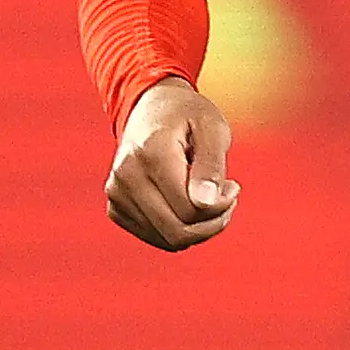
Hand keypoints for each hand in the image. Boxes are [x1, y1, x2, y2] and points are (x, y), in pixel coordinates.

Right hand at [105, 79, 239, 250]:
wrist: (150, 109)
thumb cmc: (188, 116)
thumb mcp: (213, 128)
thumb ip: (212, 165)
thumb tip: (205, 202)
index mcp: (151, 152)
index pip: (191, 208)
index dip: (221, 206)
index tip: (233, 186)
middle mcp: (126, 175)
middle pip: (177, 232)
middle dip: (212, 224)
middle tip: (227, 200)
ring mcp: (116, 194)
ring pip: (168, 240)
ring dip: (198, 228)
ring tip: (209, 199)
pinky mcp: (116, 207)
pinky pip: (156, 237)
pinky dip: (178, 228)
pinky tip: (186, 203)